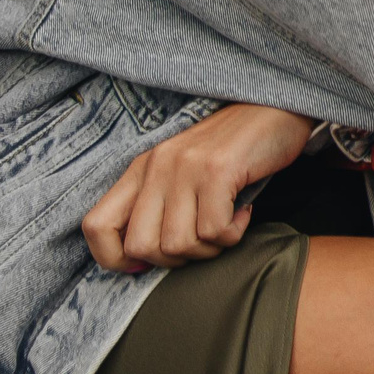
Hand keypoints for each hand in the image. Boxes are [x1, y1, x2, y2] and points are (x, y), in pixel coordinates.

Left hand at [81, 103, 314, 272]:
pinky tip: (243, 212)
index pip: (96, 226)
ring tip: (226, 224)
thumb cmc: (233, 149)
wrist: (276, 109)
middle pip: (140, 246)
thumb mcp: (184, 173)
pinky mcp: (218, 171)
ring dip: (208, 248)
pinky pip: (215, 231)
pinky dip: (234, 233)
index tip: (146, 264)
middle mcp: (157, 167)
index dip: (114, 258)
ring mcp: (186, 168)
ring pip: (178, 244)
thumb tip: (142, 261)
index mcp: (141, 169)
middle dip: (174, 260)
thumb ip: (160, 206)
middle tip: (202, 242)